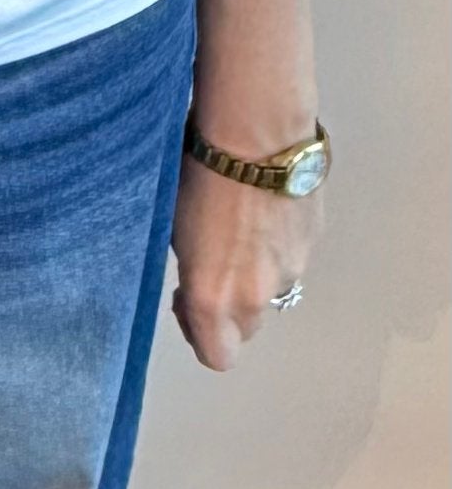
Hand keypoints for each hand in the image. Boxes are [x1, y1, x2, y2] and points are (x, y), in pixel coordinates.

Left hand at [169, 153, 325, 368]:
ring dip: (254, 270)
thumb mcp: (174, 224)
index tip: (186, 295)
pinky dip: (276, 242)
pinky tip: (263, 202)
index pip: (216, 356)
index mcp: (215, 297)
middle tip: (211, 257)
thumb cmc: (196, 172)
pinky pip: (290, 256)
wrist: (257, 132)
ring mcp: (291, 270)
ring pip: (272, 290)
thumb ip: (192, 266)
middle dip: (228, 302)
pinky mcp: (313, 242)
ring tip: (240, 220)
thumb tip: (200, 272)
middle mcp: (257, 296)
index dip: (198, 332)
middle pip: (246, 326)